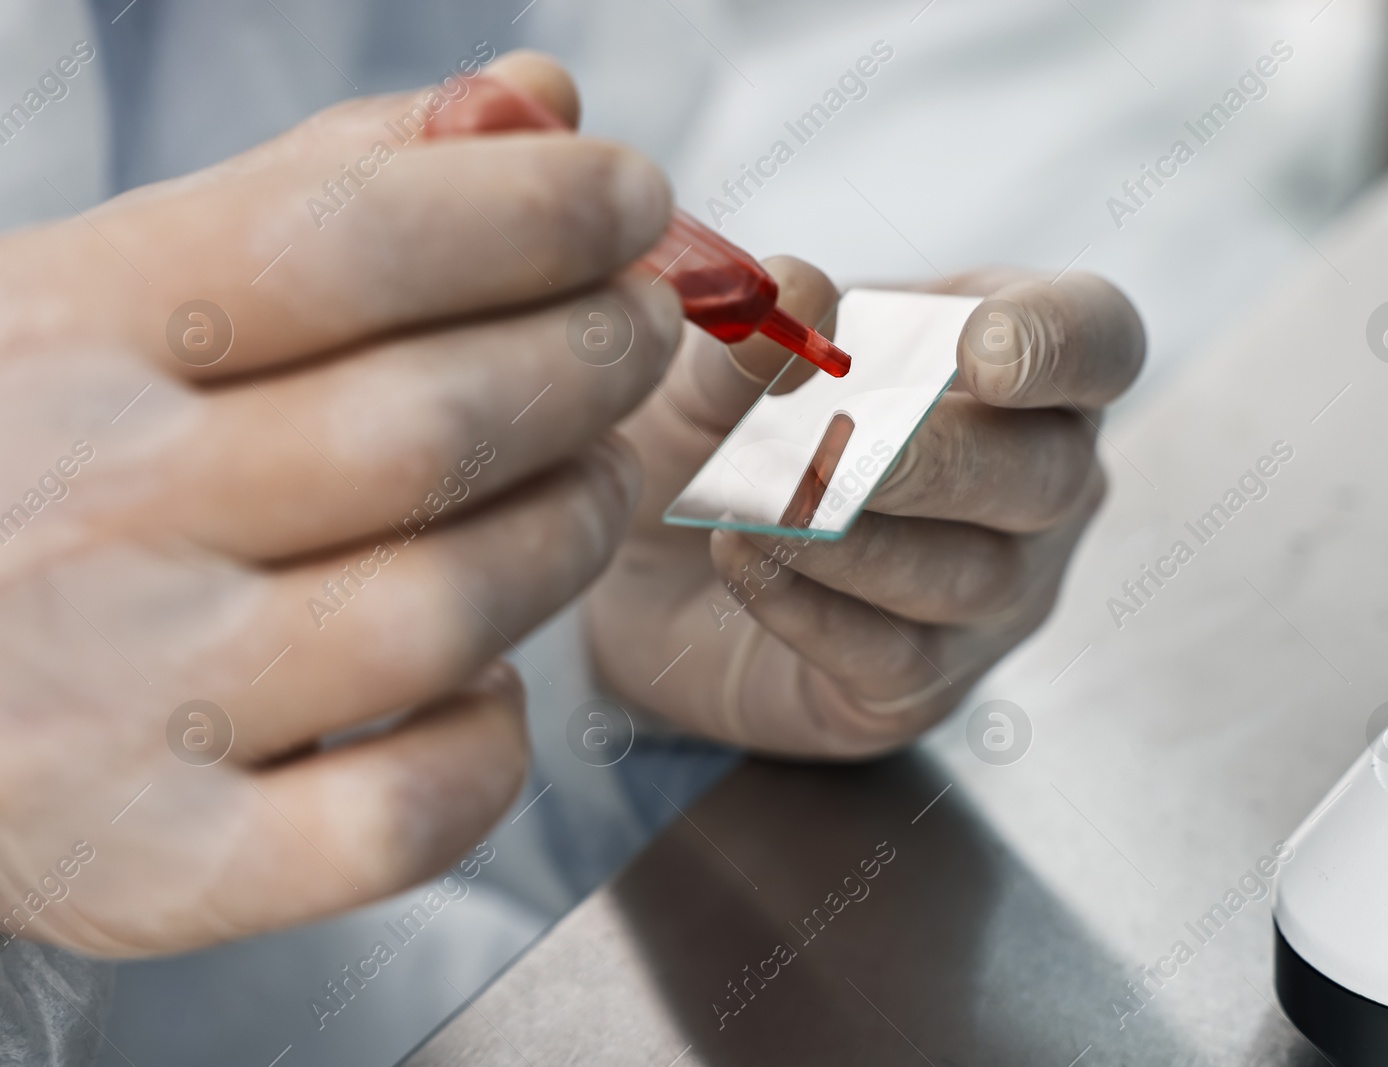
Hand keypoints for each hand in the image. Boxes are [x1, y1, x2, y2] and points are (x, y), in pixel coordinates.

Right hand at [0, 54, 678, 954]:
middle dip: (592, 363)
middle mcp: (91, 516)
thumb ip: (336, 184)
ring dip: (573, 530)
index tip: (631, 200)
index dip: (534, 212)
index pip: (347, 243)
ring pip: (449, 610)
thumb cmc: (35, 457)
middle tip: (636, 335)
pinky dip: (494, 743)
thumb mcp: (126, 285)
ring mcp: (126, 705)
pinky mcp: (170, 863)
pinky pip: (406, 815)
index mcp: (72, 337)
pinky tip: (486, 677)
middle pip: (429, 430)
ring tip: (592, 482)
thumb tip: (538, 99)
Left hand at [587, 263, 1143, 756]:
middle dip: (936, 460)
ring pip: (971, 576)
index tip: (980, 350)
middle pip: (1047, 474)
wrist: (657, 565)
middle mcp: (1038, 483)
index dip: (1060, 342)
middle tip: (834, 447)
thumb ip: (760, 329)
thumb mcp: (721, 365)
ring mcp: (997, 594)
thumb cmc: (726, 431)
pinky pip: (892, 656)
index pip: (1098, 340)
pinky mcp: (926, 682)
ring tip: (757, 506)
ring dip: (858, 538)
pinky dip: (810, 607)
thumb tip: (794, 292)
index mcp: (1015, 365)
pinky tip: (741, 561)